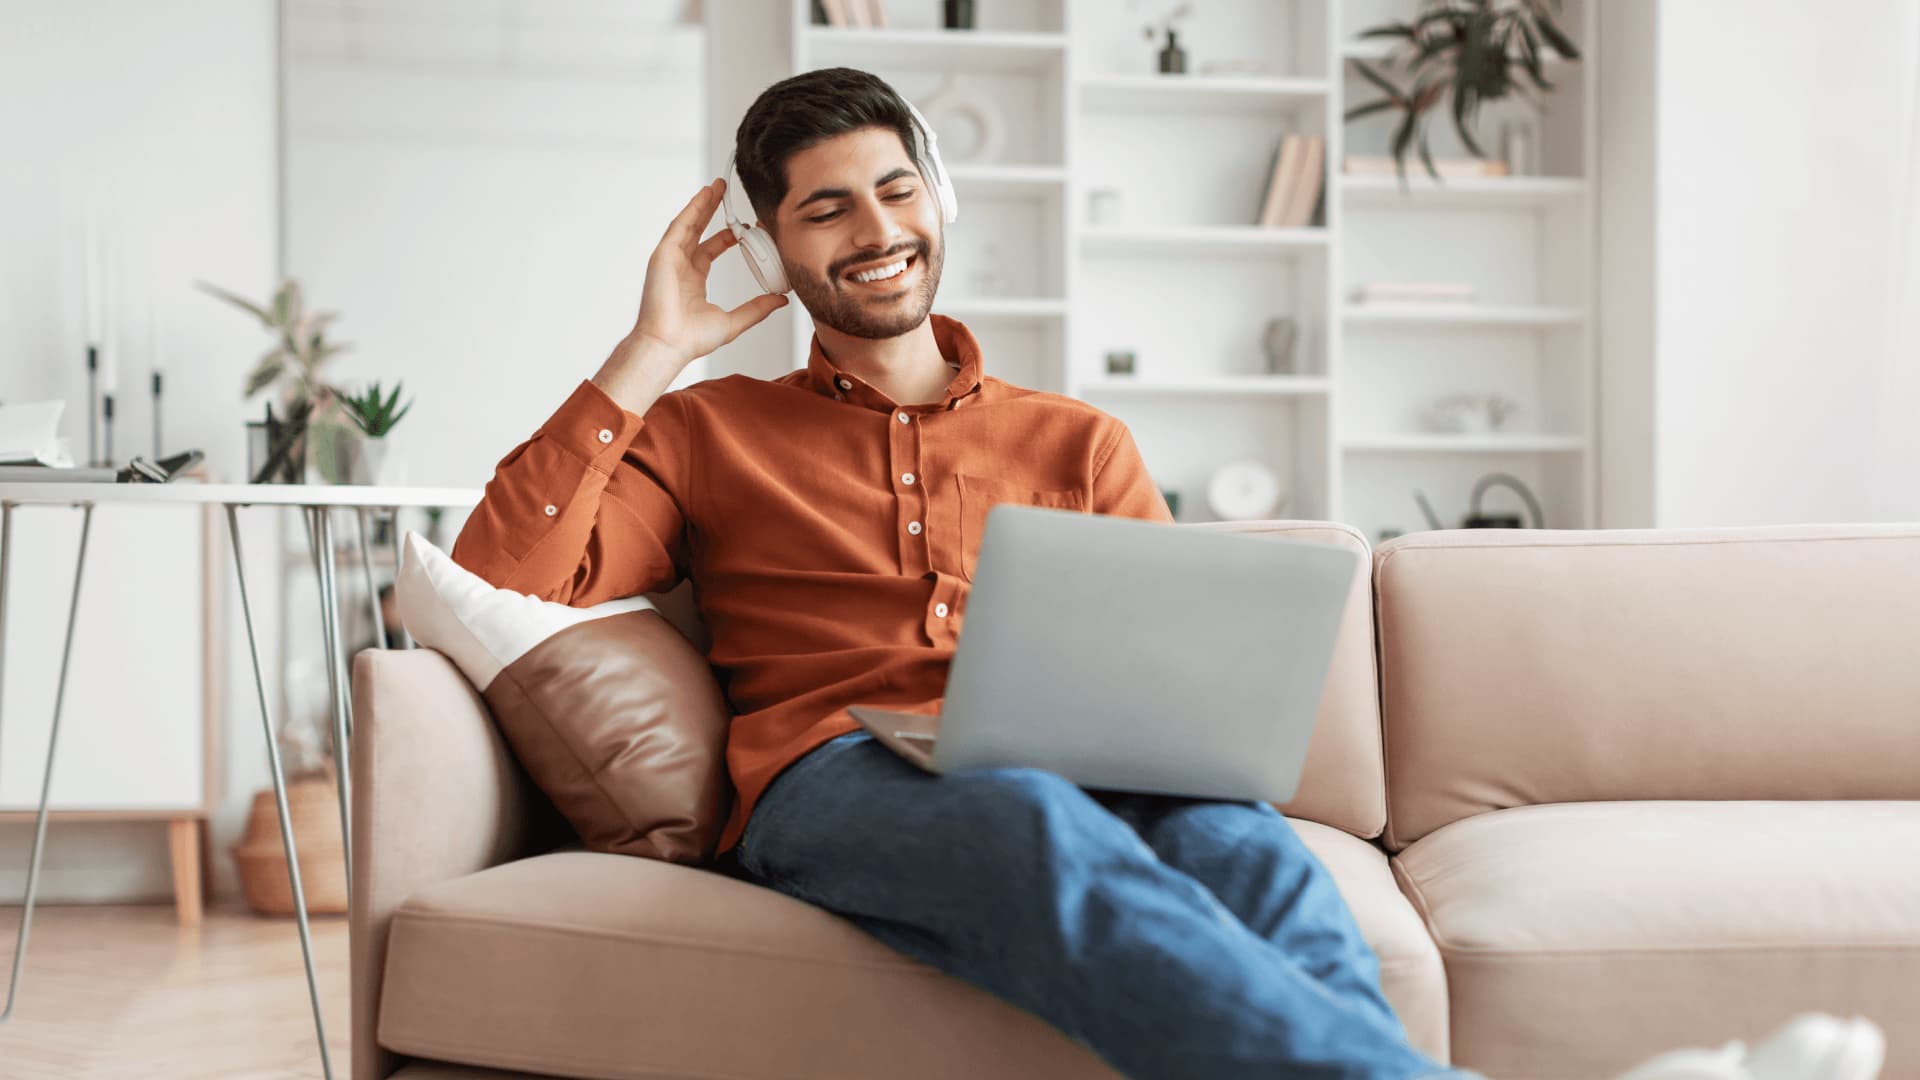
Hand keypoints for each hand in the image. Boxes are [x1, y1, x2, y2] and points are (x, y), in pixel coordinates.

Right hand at [628, 178, 788, 369]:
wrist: (670, 345)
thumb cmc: (692, 339)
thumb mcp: (734, 321)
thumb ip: (757, 308)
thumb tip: (781, 300)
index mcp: (693, 280)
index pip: (711, 249)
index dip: (728, 236)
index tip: (749, 228)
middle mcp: (680, 267)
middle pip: (698, 230)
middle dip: (712, 210)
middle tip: (727, 193)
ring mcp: (670, 260)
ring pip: (688, 224)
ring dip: (702, 204)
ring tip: (717, 186)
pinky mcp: (663, 256)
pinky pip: (679, 226)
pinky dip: (692, 209)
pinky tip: (704, 196)